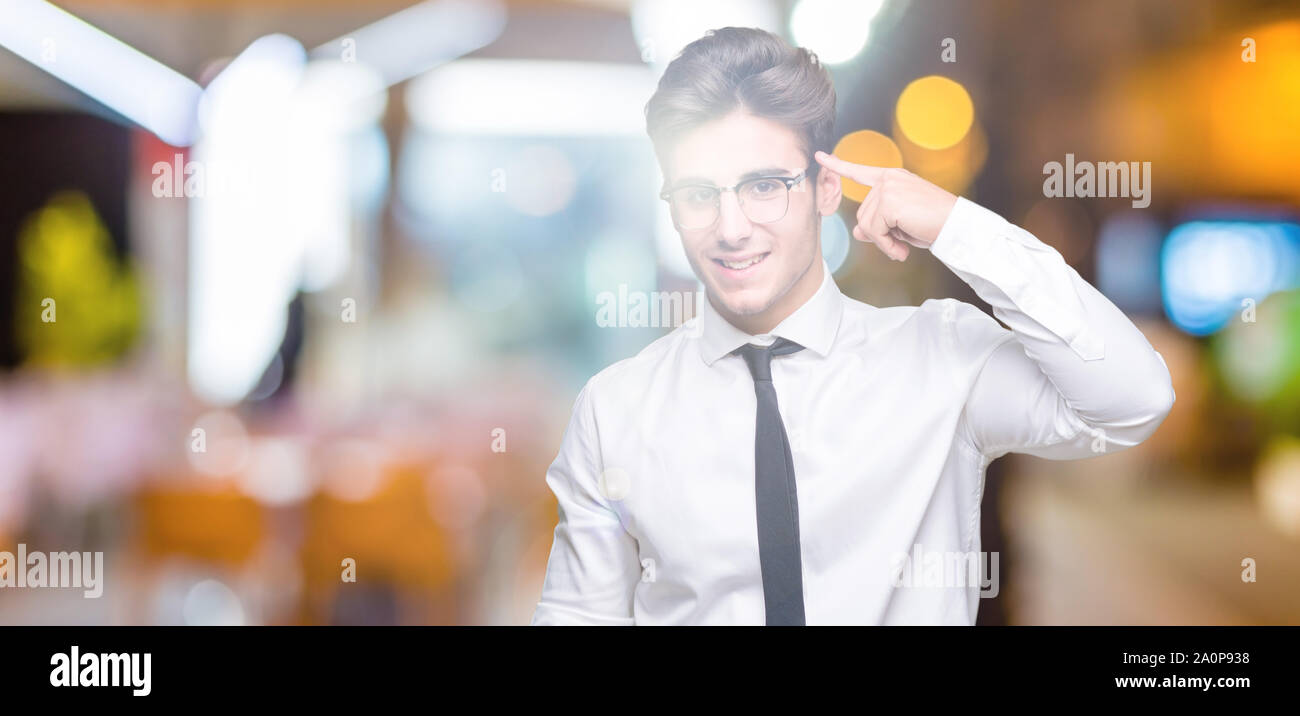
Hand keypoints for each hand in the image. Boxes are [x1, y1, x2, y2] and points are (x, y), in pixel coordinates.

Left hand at [814, 151, 958, 261]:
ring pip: (866, 225)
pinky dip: (886, 245)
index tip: (820, 156)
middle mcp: (888, 179)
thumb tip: (857, 231)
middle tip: (899, 244)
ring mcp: (888, 188)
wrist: (956, 225)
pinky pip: (874, 231)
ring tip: (903, 246)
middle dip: (878, 234)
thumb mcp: (900, 224)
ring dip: (883, 241)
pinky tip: (902, 248)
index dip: (838, 165)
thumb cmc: (933, 223)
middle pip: (862, 214)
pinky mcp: (889, 201)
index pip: (860, 172)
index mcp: (892, 178)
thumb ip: (877, 223)